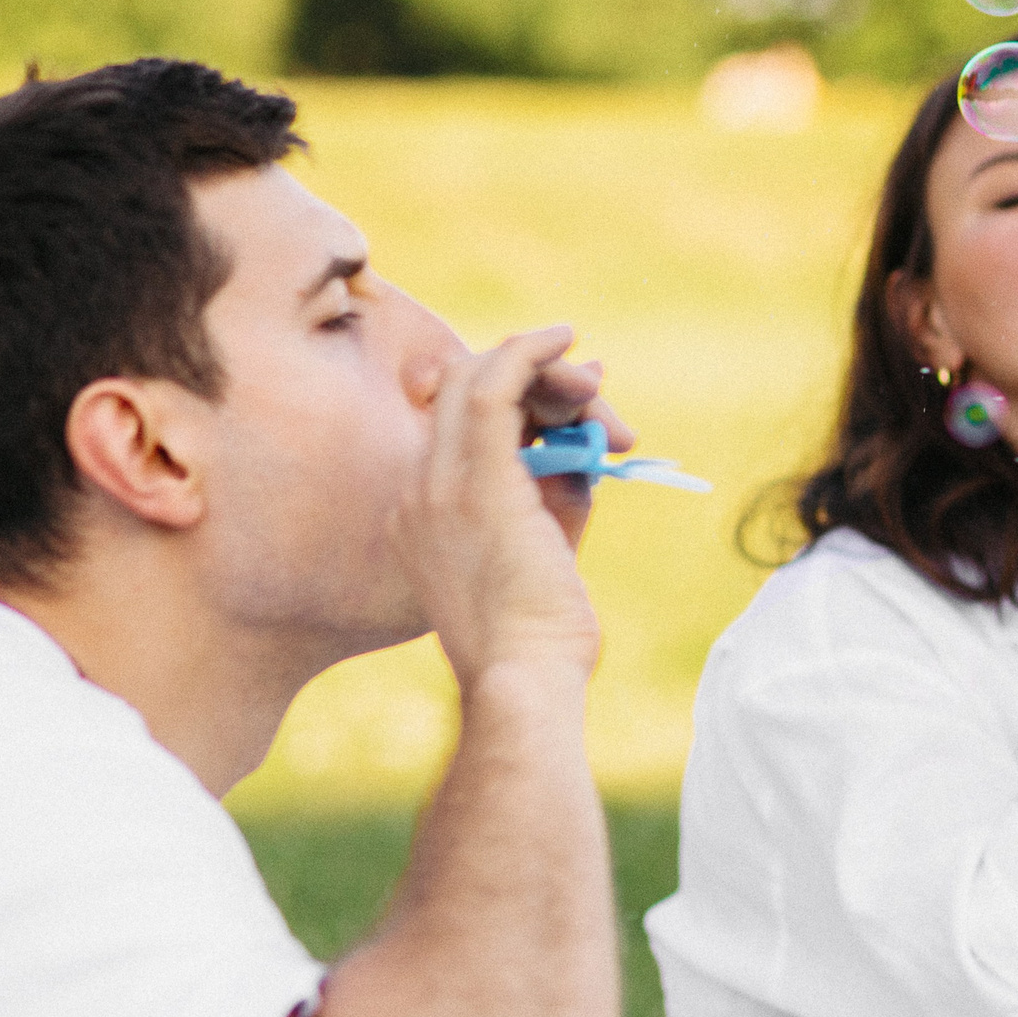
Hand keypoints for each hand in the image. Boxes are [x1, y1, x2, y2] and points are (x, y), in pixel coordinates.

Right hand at [393, 325, 630, 685]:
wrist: (526, 677)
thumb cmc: (543, 635)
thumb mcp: (553, 546)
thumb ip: (563, 487)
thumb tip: (591, 438)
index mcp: (422, 512)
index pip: (457, 425)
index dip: (517, 400)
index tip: (573, 408)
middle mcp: (418, 490)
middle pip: (464, 390)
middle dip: (535, 382)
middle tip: (596, 402)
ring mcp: (439, 484)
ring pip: (482, 381)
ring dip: (549, 377)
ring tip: (599, 396)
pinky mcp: (477, 481)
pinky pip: (496, 386)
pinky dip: (530, 353)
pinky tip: (564, 339)